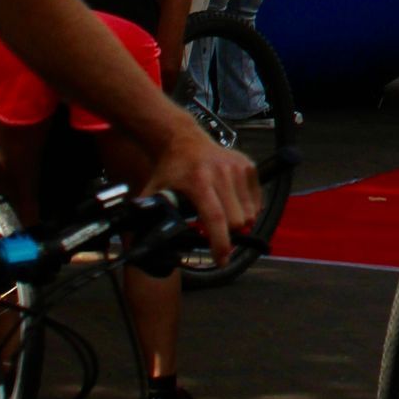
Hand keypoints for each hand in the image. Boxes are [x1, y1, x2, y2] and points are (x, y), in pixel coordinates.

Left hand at [141, 115, 258, 264]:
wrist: (183, 138)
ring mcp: (238, 168)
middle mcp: (222, 173)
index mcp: (198, 181)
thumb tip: (141, 243)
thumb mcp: (154, 191)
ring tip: (224, 220)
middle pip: (237, 220)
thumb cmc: (170, 169)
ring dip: (240, 223)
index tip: (221, 260)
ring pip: (250, 212)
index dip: (220, 243)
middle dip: (229, 235)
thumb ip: (148, 216)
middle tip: (217, 236)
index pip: (216, 218)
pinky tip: (234, 206)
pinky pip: (257, 200)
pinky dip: (249, 209)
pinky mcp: (248, 165)